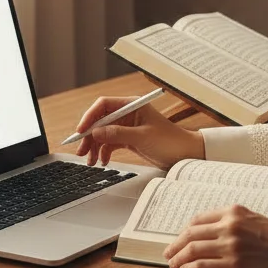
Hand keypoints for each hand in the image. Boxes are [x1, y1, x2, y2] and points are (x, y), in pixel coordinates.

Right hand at [73, 95, 204, 169]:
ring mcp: (128, 126)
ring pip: (103, 133)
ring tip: (92, 162)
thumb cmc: (170, 141)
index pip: (103, 105)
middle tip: (81, 151)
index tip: (81, 131)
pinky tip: (104, 161)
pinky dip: (105, 152)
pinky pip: (110, 143)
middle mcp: (128, 113)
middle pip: (100, 120)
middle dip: (90, 136)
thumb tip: (96, 132)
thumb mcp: (142, 137)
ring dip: (95, 147)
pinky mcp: (129, 138)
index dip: (90, 117)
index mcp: (132, 105)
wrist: (186, 154)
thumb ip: (117, 134)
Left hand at [163, 205, 267, 267]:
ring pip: (193, 250)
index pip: (198, 219)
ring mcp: (231, 246)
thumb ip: (233, 223)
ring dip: (178, 258)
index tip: (178, 239)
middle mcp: (230, 226)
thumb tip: (208, 235)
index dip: (184, 231)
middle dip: (176, 245)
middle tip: (168, 254)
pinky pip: (202, 267)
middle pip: (191, 234)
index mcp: (235, 211)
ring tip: (173, 265)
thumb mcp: (256, 221)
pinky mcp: (235, 267)